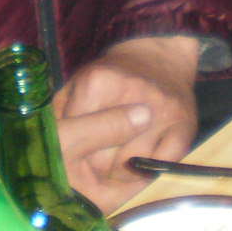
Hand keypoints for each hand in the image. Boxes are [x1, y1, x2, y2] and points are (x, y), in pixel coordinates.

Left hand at [53, 35, 198, 211]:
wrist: (160, 56)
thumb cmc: (110, 77)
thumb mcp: (76, 86)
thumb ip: (58, 116)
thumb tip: (47, 154)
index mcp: (98, 82)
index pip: (76, 141)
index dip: (70, 158)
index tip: (70, 162)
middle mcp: (133, 94)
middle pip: (102, 162)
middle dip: (94, 170)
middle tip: (92, 167)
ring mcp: (162, 112)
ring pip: (131, 169)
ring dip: (121, 174)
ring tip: (116, 164)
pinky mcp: (184, 128)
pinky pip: (159, 169)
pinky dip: (148, 172)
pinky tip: (141, 161)